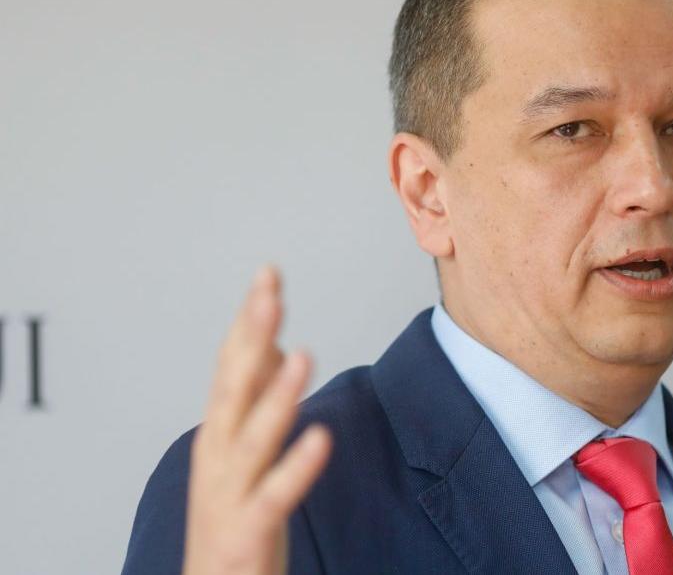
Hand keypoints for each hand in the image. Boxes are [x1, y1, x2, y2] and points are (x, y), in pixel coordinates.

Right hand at [182, 267, 332, 574]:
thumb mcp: (246, 450)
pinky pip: (275, 494)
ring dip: (276, 394)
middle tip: (270, 292)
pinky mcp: (248, 529)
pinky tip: (321, 438)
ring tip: (303, 354)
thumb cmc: (232, 519)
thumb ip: (258, 398)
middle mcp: (218, 455)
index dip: (248, 318)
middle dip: (251, 337)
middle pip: (233, 386)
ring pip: (252, 436)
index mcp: (220, 431)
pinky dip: (296, 466)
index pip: (232, 362)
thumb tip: (276, 347)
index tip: (269, 273)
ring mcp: (229, 492)